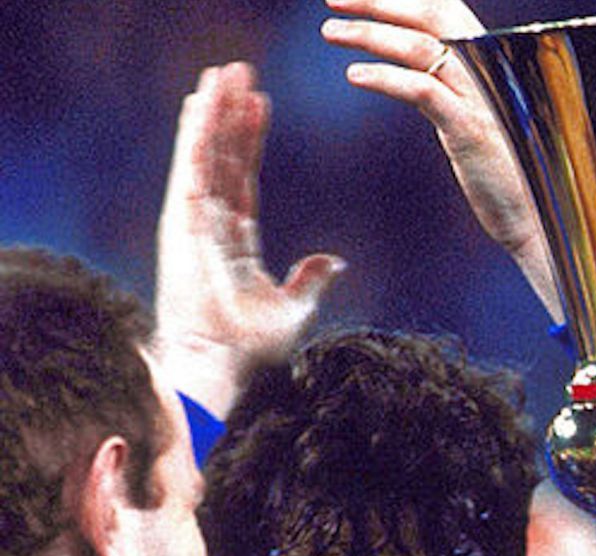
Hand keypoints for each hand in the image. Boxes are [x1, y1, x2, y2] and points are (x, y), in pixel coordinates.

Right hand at [153, 62, 345, 417]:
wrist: (220, 365)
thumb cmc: (249, 350)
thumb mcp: (293, 311)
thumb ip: (310, 280)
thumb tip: (335, 260)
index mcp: (236, 242)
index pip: (245, 178)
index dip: (251, 141)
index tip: (261, 104)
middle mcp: (210, 225)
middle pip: (223, 157)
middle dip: (230, 113)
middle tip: (238, 70)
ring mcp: (193, 221)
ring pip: (205, 153)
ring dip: (212, 111)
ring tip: (221, 72)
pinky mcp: (181, 222)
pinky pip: (191, 167)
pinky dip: (196, 134)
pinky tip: (200, 103)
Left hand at [321, 0, 561, 320]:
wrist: (539, 220)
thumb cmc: (508, 174)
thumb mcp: (478, 119)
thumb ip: (453, 89)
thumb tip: (417, 68)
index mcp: (492, 67)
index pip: (446, 11)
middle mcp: (490, 74)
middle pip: (433, 17)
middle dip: (380, 3)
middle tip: (335, 3)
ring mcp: (482, 101)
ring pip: (422, 48)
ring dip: (371, 35)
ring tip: (332, 35)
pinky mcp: (471, 131)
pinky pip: (423, 91)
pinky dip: (386, 78)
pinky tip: (356, 76)